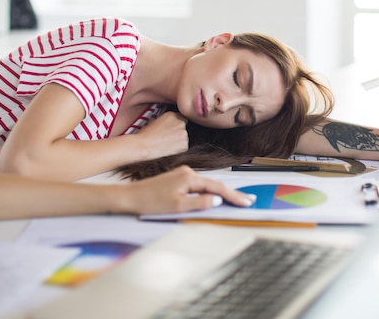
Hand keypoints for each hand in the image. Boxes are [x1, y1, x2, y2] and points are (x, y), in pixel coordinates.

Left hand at [120, 165, 254, 214]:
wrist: (131, 196)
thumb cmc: (151, 202)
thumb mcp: (177, 206)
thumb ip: (200, 203)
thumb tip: (217, 200)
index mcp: (189, 177)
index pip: (217, 187)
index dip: (234, 196)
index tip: (247, 202)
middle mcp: (188, 172)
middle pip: (215, 184)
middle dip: (232, 194)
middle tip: (248, 201)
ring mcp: (183, 174)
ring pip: (207, 185)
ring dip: (222, 193)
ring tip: (237, 200)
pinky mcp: (178, 179)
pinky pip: (199, 185)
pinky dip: (210, 191)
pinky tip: (215, 196)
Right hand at [134, 111, 189, 159]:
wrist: (144, 146)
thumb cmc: (145, 136)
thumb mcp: (155, 121)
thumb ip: (167, 122)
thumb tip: (171, 127)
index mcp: (172, 115)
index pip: (180, 119)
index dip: (175, 126)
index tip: (170, 131)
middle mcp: (180, 122)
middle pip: (183, 128)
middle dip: (178, 133)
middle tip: (167, 139)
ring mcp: (184, 134)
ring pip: (184, 138)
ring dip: (179, 141)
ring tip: (166, 144)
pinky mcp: (184, 145)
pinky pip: (184, 147)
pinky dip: (179, 149)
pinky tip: (168, 150)